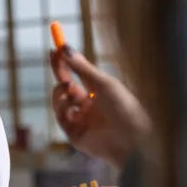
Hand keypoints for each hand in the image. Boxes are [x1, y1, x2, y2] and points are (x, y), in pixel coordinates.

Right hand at [50, 47, 149, 168]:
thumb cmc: (124, 108)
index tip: (56, 49)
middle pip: (66, 88)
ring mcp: (81, 122)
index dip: (66, 63)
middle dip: (60, 73)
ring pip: (60, 103)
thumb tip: (66, 48)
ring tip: (67, 88)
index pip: (77, 76)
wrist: (131, 138)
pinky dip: (62, 109)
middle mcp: (88, 107)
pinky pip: (61, 119)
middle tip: (54, 59)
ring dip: (59, 92)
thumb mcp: (103, 83)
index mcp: (99, 94)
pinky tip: (70, 106)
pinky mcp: (75, 136)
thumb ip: (82, 68)